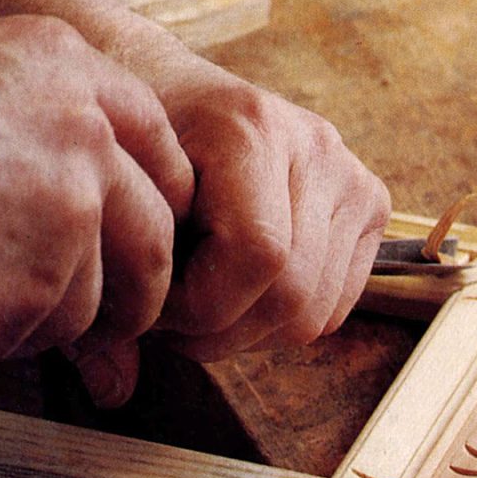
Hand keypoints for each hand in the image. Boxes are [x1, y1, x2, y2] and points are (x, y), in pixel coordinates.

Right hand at [0, 16, 191, 402]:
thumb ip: (37, 117)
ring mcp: (73, 214)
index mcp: (64, 67)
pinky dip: (5, 337)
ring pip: (102, 295)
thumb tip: (86, 186)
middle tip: (119, 316)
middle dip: (142, 285)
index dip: (161, 195)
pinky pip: (46, 334)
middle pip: (157, 231)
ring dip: (52, 312)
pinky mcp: (44, 290)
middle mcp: (87, 135)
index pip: (159, 139)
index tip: (150, 228)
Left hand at [109, 25, 390, 360]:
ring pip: (316, 314)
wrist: (165, 86)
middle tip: (168, 319)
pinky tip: (239, 295)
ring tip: (199, 304)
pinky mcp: (368, 204)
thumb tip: (113, 391)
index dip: (199, 306)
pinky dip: (283, 323)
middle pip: (293, 297)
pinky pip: (337, 308)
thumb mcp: (108, 198)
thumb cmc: (130, 144)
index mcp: (250, 127)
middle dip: (219, 332)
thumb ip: (109, 287)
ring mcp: (349, 175)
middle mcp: (314, 145)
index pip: (260, 256)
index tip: (149, 303)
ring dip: (249, 333)